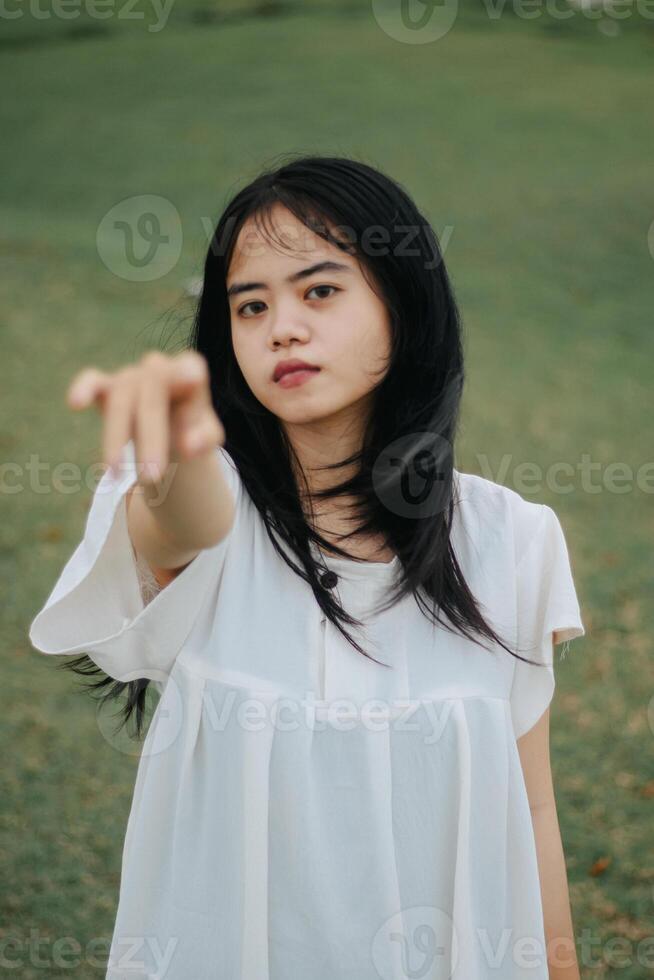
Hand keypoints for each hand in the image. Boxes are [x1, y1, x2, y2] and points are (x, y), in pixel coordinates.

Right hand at [66, 350, 224, 483]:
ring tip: (116, 475)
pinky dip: (84, 388)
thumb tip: (188, 446)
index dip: (187, 374)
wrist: (171, 431)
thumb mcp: (207, 437)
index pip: (190, 370)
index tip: (191, 380)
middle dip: (151, 435)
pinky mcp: (106, 387)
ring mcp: (131, 376)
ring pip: (121, 398)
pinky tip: (75, 403)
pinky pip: (93, 381)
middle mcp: (159, 367)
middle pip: (152, 394)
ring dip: (116, 437)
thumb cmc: (193, 430)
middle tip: (152, 477)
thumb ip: (204, 438)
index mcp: (190, 372)